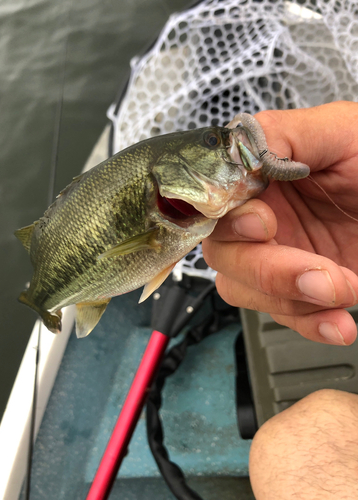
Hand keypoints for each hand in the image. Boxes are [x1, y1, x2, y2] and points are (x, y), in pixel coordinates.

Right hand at [203, 101, 357, 344]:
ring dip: (291, 301)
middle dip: (266, 270)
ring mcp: (279, 255)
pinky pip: (283, 315)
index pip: (216, 206)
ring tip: (343, 289)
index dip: (232, 223)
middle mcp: (261, 218)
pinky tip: (337, 322)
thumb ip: (280, 136)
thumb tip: (239, 152)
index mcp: (261, 178)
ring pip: (243, 290)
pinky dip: (309, 324)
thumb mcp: (337, 131)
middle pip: (223, 255)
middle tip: (316, 272)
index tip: (264, 226)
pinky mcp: (302, 287)